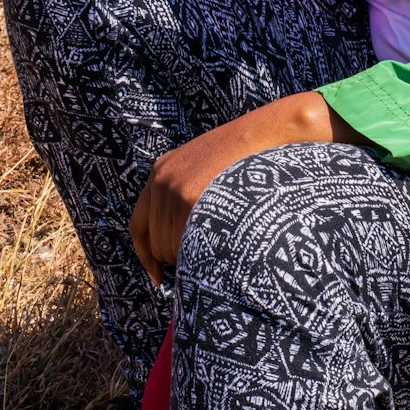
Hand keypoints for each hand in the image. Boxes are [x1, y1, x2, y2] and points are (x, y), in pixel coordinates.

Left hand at [128, 93, 364, 284]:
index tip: (157, 278)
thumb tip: (179, 239)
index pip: (139, 225)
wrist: (271, 132)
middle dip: (180, 255)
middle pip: (156, 242)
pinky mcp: (189, 198)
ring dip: (195, 254)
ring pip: (172, 248)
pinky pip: (186, 244)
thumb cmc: (247, 156)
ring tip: (226, 239)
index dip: (147, 256)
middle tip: (212, 253)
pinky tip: (223, 247)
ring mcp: (174, 188)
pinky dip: (201, 255)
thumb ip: (186, 191)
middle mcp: (161, 180)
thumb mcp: (205, 166)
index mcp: (162, 170)